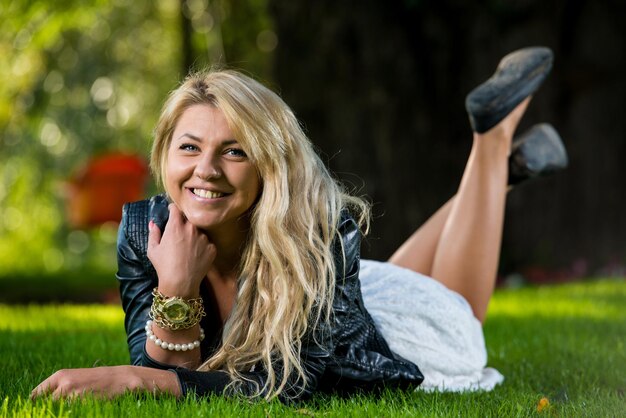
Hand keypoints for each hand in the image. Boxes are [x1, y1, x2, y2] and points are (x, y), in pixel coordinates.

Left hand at [30, 365, 180, 399]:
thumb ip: (58, 390)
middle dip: (51, 411)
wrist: (123, 378)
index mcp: (60, 375)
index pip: (35, 397)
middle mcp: (65, 384)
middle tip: (62, 410)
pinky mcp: (86, 404)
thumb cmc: (97, 380)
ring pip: (59, 411)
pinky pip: (73, 413)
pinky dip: (77, 412)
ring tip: (81, 405)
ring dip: (65, 411)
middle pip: (46, 406)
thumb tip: (40, 405)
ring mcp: (75, 395)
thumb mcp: (75, 379)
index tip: (41, 411)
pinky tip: (86, 408)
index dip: (35, 407)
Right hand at [147, 204, 215, 296]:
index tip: (172, 212)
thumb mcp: (153, 249)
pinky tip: (195, 256)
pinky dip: (202, 247)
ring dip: (194, 235)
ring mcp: (203, 238)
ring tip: (188, 249)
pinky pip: (207, 243)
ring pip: (199, 231)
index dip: (173, 209)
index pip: (176, 208)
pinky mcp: (212, 247)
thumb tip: (153, 223)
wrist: (181, 283)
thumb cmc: (164, 266)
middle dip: (184, 224)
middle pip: (189, 219)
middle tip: (179, 235)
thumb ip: (153, 233)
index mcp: (176, 226)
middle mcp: (192, 228)